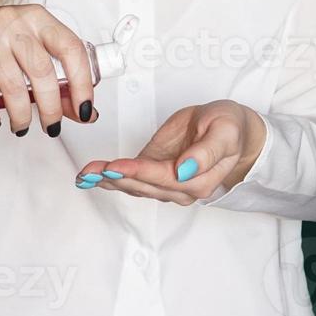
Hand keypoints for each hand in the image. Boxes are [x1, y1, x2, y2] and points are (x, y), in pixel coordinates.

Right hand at [0, 4, 98, 135]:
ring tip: (21, 125)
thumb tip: (85, 112)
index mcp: (37, 17)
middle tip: (52, 126)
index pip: (71, 48)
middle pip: (42, 73)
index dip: (82, 83)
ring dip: (22, 117)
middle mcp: (13, 22)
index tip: (85, 109)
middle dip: (51, 109)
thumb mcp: (28, 49)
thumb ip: (57, 77)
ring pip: (13, 89)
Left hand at [73, 100, 266, 203]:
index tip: (114, 166)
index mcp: (200, 179)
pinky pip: (131, 179)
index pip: (164, 178)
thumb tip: (185, 170)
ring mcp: (167, 183)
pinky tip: (91, 175)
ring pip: (134, 186)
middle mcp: (181, 188)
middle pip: (144, 186)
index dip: (138, 173)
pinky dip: (109, 177)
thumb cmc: (229, 128)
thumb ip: (207, 152)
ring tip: (84, 174)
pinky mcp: (155, 173)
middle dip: (115, 178)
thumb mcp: (225, 132)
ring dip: (107, 180)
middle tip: (89, 171)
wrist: (231, 129)